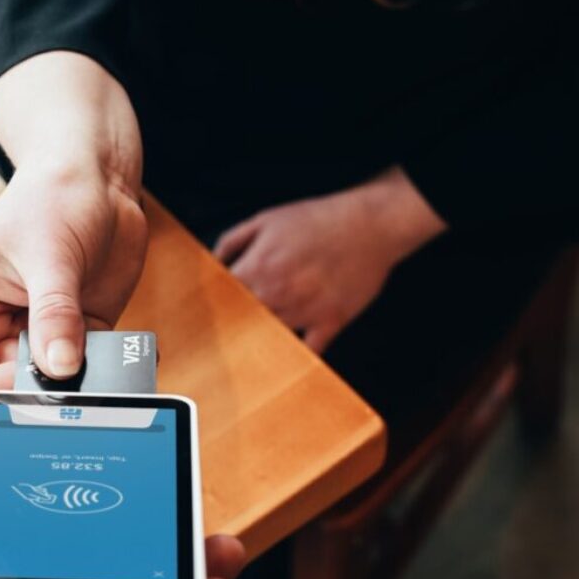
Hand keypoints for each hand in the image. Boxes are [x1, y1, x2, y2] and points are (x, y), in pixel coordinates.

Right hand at [0, 162, 145, 405]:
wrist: (97, 177)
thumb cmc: (52, 197)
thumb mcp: (48, 254)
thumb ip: (54, 314)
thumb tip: (61, 369)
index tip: (27, 381)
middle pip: (6, 388)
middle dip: (38, 391)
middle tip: (72, 379)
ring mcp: (41, 334)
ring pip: (52, 386)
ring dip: (77, 384)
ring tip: (101, 364)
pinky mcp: (80, 334)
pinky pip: (90, 370)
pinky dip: (108, 372)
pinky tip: (124, 357)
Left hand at [214, 167, 445, 352]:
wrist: (370, 224)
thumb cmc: (317, 220)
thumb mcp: (266, 219)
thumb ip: (232, 241)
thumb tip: (212, 263)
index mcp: (258, 267)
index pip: (221, 298)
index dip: (213, 306)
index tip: (207, 314)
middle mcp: (278, 293)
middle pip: (242, 323)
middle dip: (233, 327)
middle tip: (223, 337)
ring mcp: (305, 310)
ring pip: (270, 338)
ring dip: (261, 340)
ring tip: (251, 348)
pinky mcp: (331, 321)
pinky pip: (308, 351)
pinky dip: (297, 357)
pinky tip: (287, 358)